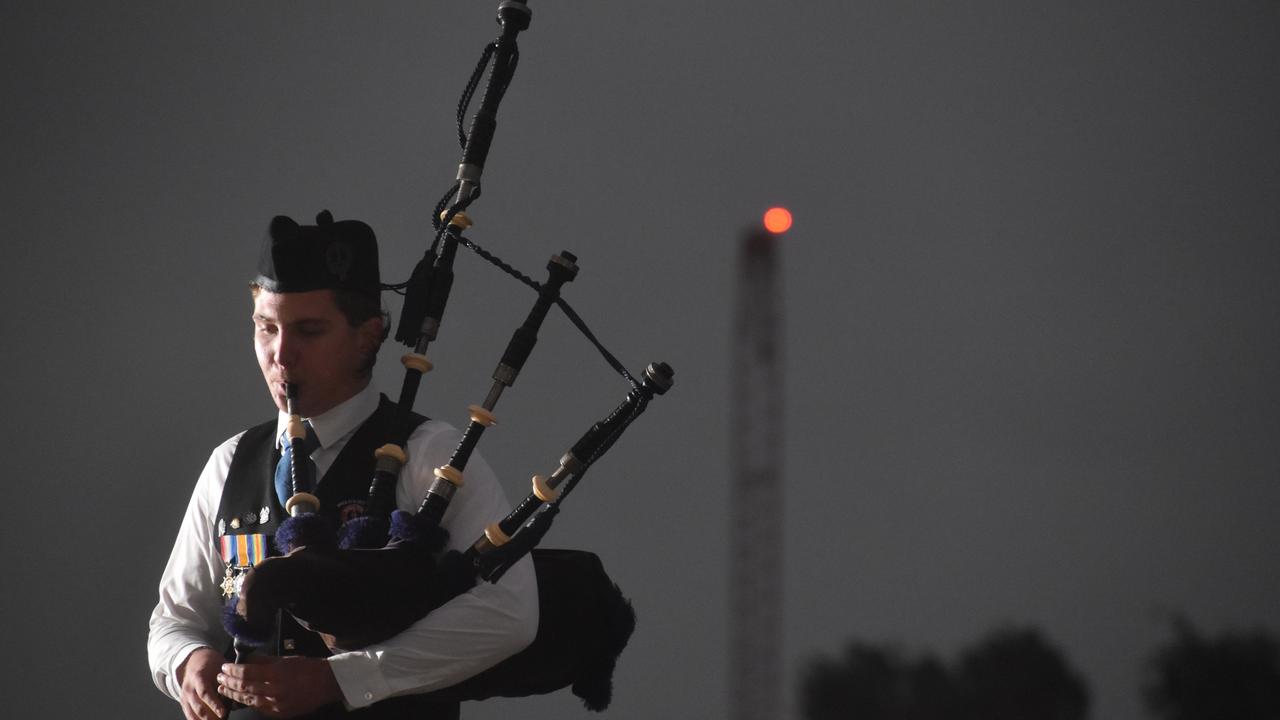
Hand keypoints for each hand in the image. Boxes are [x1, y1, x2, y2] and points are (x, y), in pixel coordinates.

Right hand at [178, 647, 226, 719]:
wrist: (193, 661)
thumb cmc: (210, 664)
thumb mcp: (219, 667)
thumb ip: (226, 680)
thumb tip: (236, 694)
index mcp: (198, 677)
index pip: (205, 693)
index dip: (214, 704)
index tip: (223, 713)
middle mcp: (189, 688)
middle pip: (199, 707)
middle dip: (210, 717)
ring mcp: (184, 697)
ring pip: (193, 714)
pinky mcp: (183, 703)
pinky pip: (189, 715)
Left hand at [218, 655, 342, 717]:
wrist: (328, 684)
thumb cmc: (308, 667)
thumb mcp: (286, 660)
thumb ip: (265, 661)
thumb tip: (248, 660)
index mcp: (276, 674)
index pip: (246, 672)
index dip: (232, 670)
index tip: (224, 667)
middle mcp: (274, 690)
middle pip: (244, 687)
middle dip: (229, 682)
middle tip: (220, 678)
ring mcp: (277, 704)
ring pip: (249, 700)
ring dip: (234, 694)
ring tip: (224, 690)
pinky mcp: (280, 713)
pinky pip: (259, 708)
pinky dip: (248, 703)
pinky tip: (241, 699)